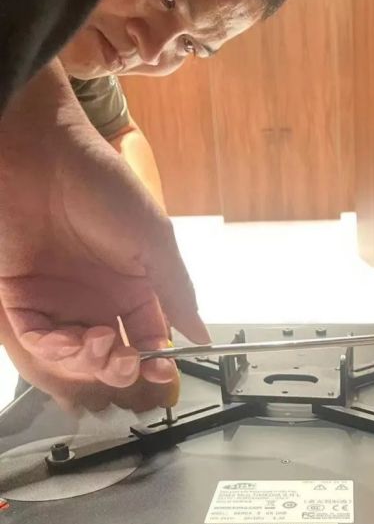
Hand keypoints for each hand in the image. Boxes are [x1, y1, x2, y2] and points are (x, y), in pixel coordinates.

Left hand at [0, 62, 207, 405]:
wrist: (45, 153)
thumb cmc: (104, 186)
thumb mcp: (154, 240)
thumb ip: (177, 292)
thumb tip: (202, 334)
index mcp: (133, 289)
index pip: (147, 341)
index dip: (154, 362)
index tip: (161, 370)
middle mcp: (97, 300)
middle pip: (111, 358)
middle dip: (120, 367)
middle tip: (124, 355)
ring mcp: (59, 299)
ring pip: (74, 357)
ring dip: (88, 361)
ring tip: (98, 340)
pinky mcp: (22, 296)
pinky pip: (37, 339)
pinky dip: (53, 349)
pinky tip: (68, 340)